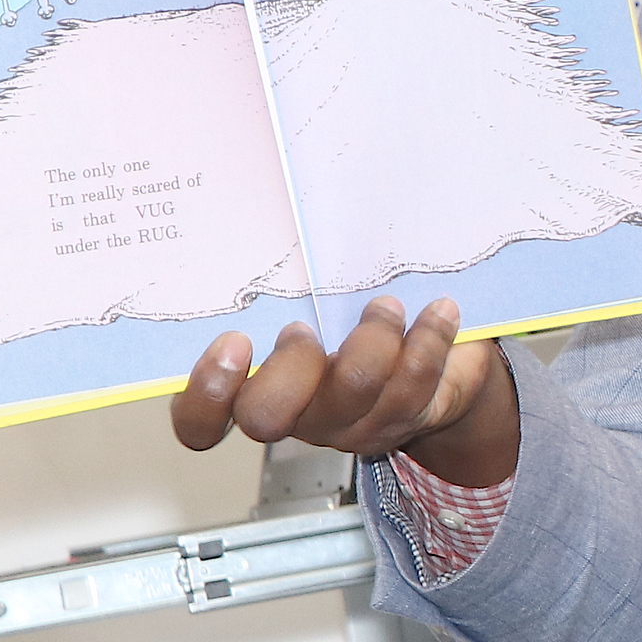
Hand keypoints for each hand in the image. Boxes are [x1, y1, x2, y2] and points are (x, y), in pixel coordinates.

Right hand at [170, 295, 517, 485]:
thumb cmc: (356, 324)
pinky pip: (413, 387)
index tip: (235, 342)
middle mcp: (297, 416)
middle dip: (287, 367)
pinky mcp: (404, 420)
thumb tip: (265, 216)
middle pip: (265, 418)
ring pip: (351, 395)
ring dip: (371, 340)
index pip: (200, 422)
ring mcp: (350, 426)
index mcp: (257, 389)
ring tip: (386, 305)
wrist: (441, 366)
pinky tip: (440, 311)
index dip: (206, 395)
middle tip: (305, 329)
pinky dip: (427, 340)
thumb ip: (282, 287)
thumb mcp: (313, 304)